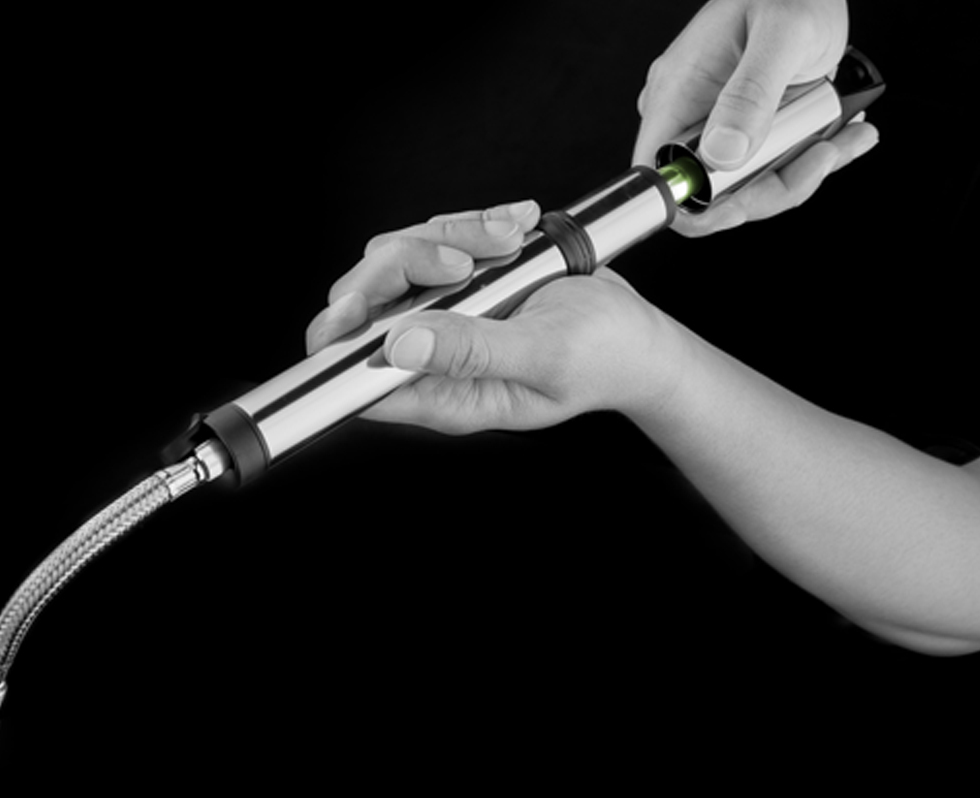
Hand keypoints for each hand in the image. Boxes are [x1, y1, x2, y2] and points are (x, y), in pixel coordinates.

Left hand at [306, 205, 678, 434]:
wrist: (640, 335)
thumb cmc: (604, 360)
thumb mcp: (544, 356)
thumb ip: (472, 353)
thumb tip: (400, 345)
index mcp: (446, 394)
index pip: (358, 375)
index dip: (339, 339)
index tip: (356, 307)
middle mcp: (435, 356)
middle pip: (369, 301)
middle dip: (408, 263)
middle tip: (464, 262)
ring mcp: (448, 314)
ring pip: (401, 258)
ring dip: (453, 234)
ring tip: (511, 240)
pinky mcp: (466, 280)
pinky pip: (440, 235)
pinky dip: (476, 223)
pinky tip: (518, 226)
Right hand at [632, 0, 878, 235]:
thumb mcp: (782, 33)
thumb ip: (752, 94)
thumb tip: (723, 154)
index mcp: (676, 93)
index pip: (660, 175)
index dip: (692, 207)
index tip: (740, 206)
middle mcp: (690, 115)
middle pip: (711, 192)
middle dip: (772, 187)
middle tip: (823, 155)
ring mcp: (717, 126)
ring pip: (747, 186)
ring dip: (801, 173)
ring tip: (842, 141)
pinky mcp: (746, 131)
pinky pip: (768, 167)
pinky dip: (807, 160)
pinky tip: (839, 136)